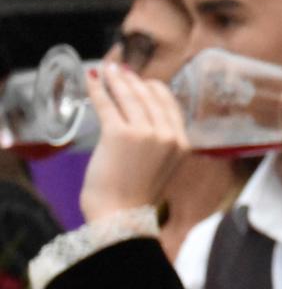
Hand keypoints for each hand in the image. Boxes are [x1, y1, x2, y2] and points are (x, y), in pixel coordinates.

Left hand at [78, 63, 188, 222]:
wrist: (121, 217)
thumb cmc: (134, 196)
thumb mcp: (159, 166)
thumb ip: (157, 143)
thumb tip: (140, 117)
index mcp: (181, 143)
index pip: (169, 105)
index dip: (153, 89)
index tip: (141, 81)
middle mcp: (167, 135)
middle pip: (150, 96)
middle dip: (133, 80)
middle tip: (120, 70)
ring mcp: (145, 133)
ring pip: (129, 97)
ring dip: (116, 80)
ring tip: (107, 70)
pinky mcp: (119, 135)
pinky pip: (108, 105)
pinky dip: (98, 90)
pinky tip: (93, 80)